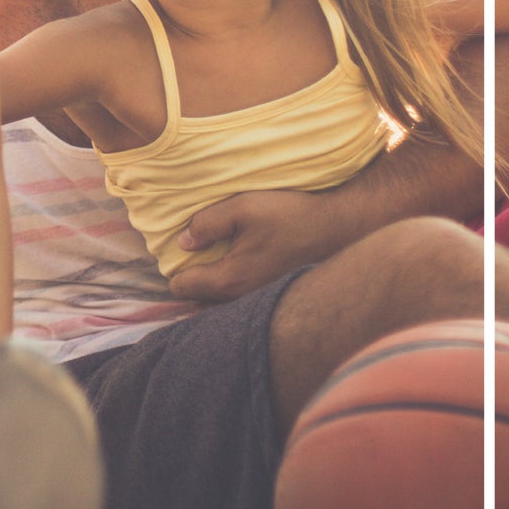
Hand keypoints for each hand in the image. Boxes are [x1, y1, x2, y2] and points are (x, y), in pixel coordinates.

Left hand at [166, 189, 336, 301]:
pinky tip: (234, 262)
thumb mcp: (241, 208)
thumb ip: (206, 224)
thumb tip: (183, 241)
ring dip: (207, 283)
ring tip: (212, 256)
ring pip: (215, 301)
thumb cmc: (288, 216)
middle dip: (189, 277)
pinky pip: (234, 299)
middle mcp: (240, 298)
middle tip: (195, 251)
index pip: (181, 287)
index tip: (182, 247)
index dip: (174, 265)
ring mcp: (256, 301)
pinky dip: (225, 286)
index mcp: (229, 279)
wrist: (334, 228)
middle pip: (195, 299)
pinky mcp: (268, 296)